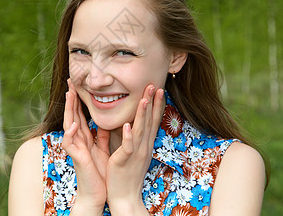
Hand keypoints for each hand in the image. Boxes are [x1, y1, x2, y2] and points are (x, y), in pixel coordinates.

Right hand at [62, 79, 108, 213]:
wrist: (97, 193)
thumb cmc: (99, 172)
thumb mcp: (102, 148)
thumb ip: (101, 135)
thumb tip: (104, 121)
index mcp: (85, 137)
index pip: (80, 114)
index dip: (79, 99)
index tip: (79, 84)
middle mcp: (78, 140)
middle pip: (73, 115)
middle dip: (71, 98)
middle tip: (70, 81)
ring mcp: (75, 147)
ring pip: (69, 124)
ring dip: (69, 110)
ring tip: (70, 95)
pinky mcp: (76, 157)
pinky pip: (71, 143)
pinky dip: (71, 133)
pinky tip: (73, 125)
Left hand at [105, 85, 164, 213]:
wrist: (125, 196)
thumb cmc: (126, 173)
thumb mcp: (134, 153)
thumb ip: (134, 138)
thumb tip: (133, 124)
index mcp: (145, 144)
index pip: (153, 121)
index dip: (156, 105)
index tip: (158, 89)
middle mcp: (143, 146)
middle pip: (149, 121)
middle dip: (152, 103)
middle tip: (155, 86)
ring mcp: (136, 153)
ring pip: (140, 130)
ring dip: (142, 114)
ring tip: (144, 99)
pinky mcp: (124, 161)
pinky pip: (127, 147)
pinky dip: (128, 136)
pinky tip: (128, 125)